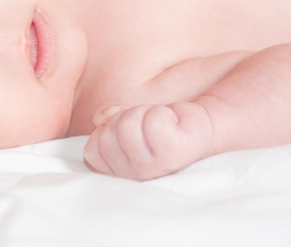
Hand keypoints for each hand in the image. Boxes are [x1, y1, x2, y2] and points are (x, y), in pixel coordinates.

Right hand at [84, 102, 213, 179]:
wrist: (198, 124)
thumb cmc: (158, 124)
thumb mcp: (122, 121)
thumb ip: (104, 120)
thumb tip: (101, 118)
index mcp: (118, 174)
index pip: (92, 149)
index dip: (107, 128)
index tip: (129, 128)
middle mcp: (133, 177)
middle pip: (106, 135)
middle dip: (124, 117)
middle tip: (145, 124)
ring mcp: (153, 170)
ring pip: (126, 126)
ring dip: (142, 112)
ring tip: (158, 122)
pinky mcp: (173, 156)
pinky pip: (152, 123)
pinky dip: (161, 112)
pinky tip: (171, 121)